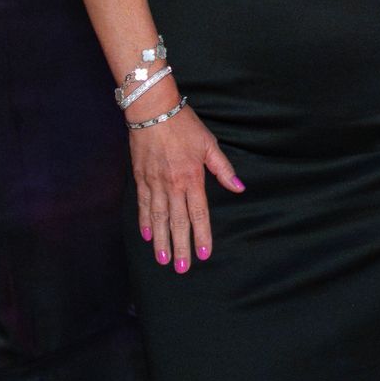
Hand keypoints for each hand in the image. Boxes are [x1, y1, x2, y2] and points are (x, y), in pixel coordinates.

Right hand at [128, 99, 244, 272]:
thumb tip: (239, 187)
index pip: (199, 213)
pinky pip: (142, 205)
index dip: (202, 235)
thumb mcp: (209, 145)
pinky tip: (148, 236)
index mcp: (192, 178)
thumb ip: (223, 169)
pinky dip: (144, 222)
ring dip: (162, 240)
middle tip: (181, 268)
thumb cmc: (185, 126)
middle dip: (180, 246)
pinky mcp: (140, 179)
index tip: (203, 254)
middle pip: (178, 222)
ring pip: (158, 218)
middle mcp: (172, 185)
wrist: (153, 112)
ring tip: (163, 260)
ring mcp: (154, 183)